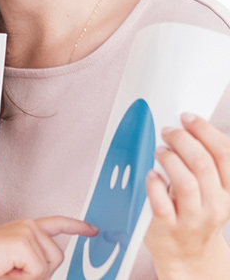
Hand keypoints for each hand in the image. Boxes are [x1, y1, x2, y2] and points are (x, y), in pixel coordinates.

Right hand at [0, 217, 95, 279]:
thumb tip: (47, 269)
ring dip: (30, 276)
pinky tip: (7, 269)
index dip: (77, 227)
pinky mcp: (25, 242)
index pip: (57, 223)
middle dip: (40, 272)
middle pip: (57, 257)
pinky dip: (22, 278)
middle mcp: (29, 226)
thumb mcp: (14, 260)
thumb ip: (32, 259)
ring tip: (9, 269)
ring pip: (49, 266)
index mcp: (26, 228)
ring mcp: (28, 232)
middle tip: (15, 271)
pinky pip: (38, 271)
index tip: (92, 230)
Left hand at [145, 112, 229, 278]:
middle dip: (182, 140)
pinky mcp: (168, 228)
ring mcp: (192, 218)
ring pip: (185, 182)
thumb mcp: (208, 190)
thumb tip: (185, 128)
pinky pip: (161, 202)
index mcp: (227, 191)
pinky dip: (154, 184)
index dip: (204, 131)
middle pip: (203, 164)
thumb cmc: (192, 213)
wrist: (187, 256)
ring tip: (159, 151)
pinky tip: (150, 174)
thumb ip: (201, 164)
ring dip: (169, 160)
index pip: (223, 154)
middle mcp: (215, 205)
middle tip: (167, 132)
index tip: (187, 117)